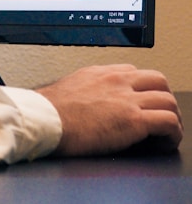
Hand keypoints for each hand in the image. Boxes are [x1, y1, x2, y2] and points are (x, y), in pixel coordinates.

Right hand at [36, 64, 182, 156]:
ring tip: (164, 133)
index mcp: (99, 73)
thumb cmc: (48, 111)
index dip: (142, 89)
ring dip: (171, 117)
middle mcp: (115, 81)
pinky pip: (169, 122)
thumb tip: (86, 104)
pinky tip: (162, 143)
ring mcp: (126, 98)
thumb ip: (83, 91)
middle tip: (158, 114)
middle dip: (162, 98)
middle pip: (157, 80)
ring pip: (168, 100)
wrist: (44, 120)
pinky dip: (172, 133)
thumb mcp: (66, 89)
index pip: (133, 72)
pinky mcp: (133, 120)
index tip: (140, 103)